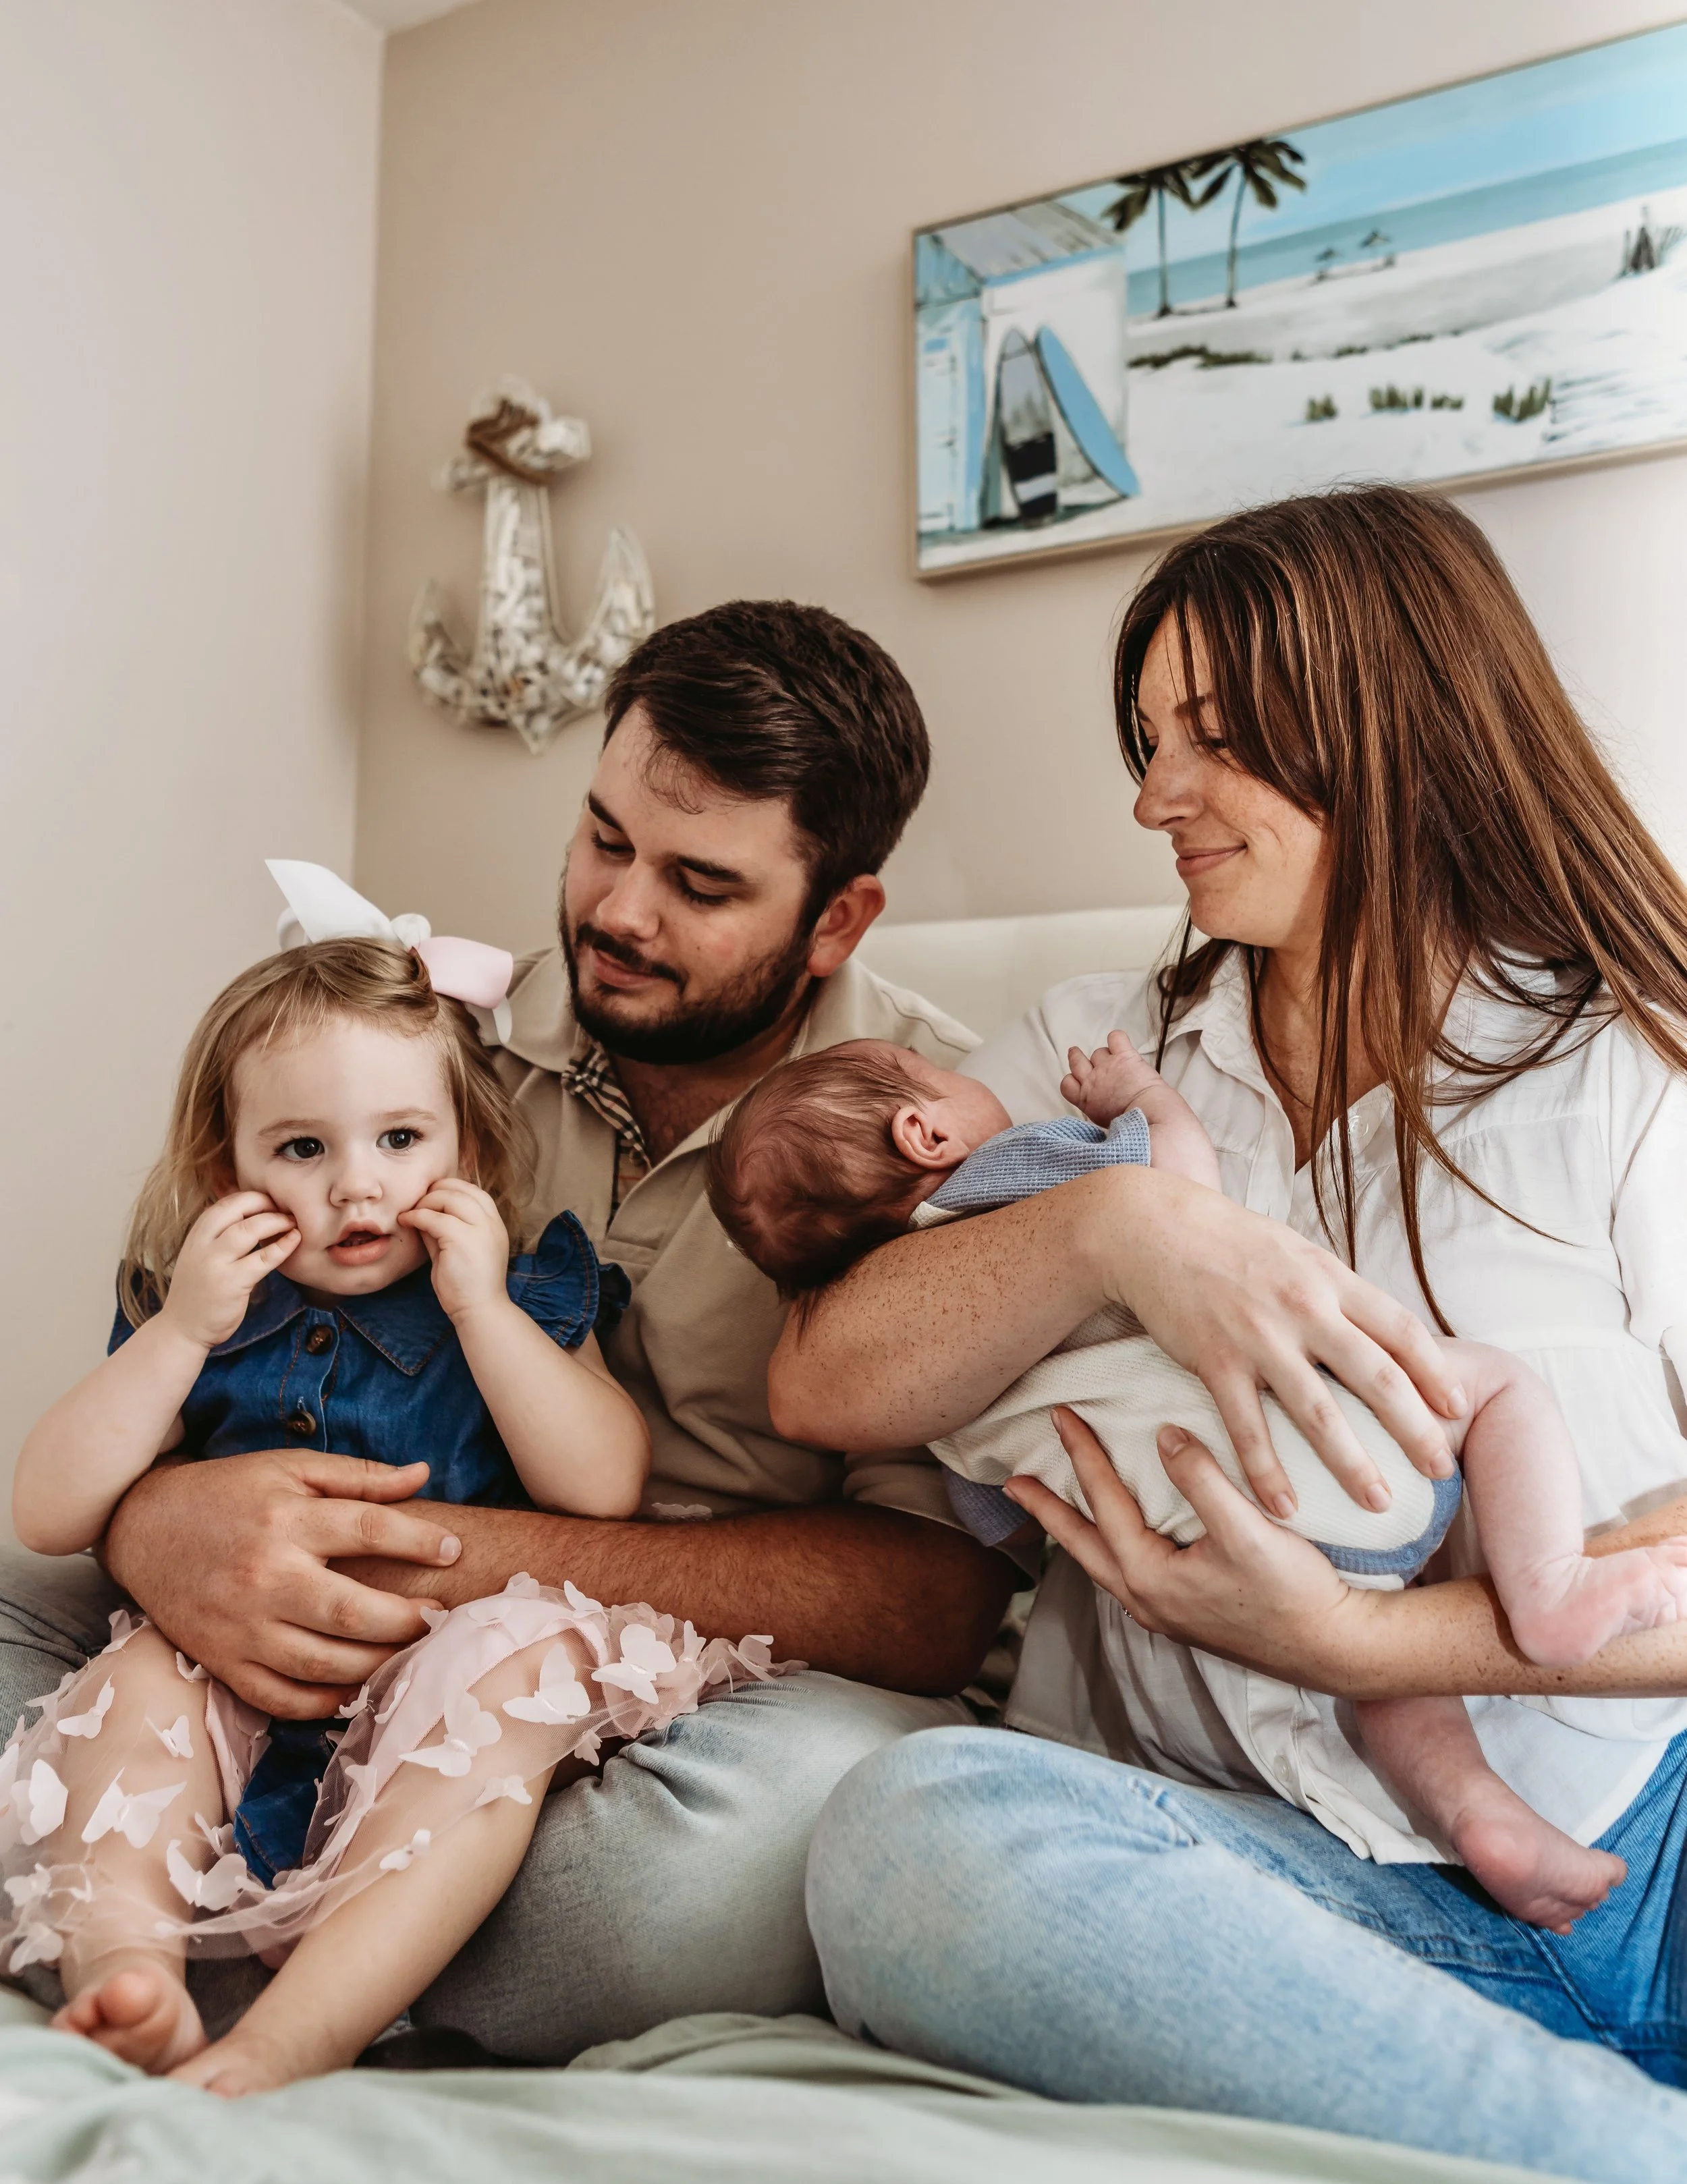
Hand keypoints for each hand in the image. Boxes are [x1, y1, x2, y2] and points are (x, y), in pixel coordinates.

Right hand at [102, 1451, 464, 1716]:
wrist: (144, 1528)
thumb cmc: (228, 1494)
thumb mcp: (289, 1469)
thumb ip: (358, 1476)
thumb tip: (422, 1476)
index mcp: (285, 1520)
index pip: (368, 1531)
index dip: (419, 1543)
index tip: (454, 1550)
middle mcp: (264, 1576)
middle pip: (350, 1610)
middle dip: (406, 1619)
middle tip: (441, 1617)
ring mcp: (241, 1626)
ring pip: (322, 1663)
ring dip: (376, 1665)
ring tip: (411, 1653)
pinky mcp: (222, 1661)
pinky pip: (280, 1698)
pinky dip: (324, 1703)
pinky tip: (357, 1689)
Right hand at [158, 1192, 299, 1349]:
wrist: (181, 1328)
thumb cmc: (198, 1291)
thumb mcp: (200, 1255)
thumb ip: (219, 1236)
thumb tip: (252, 1215)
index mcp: (196, 1235)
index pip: (225, 1203)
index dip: (252, 1197)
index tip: (271, 1201)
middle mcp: (203, 1245)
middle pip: (237, 1209)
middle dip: (265, 1203)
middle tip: (286, 1209)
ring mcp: (216, 1264)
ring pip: (249, 1229)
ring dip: (276, 1221)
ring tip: (293, 1222)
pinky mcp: (232, 1283)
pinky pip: (263, 1258)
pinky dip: (283, 1246)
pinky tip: (294, 1240)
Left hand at [401, 1179, 510, 1323]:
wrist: (479, 1311)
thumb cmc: (467, 1286)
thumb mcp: (458, 1250)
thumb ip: (445, 1230)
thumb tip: (423, 1212)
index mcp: (494, 1224)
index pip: (474, 1191)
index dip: (449, 1189)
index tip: (430, 1199)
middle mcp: (491, 1222)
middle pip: (461, 1188)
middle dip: (435, 1191)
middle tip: (417, 1204)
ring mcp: (480, 1229)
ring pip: (448, 1197)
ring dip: (425, 1202)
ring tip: (411, 1212)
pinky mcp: (462, 1239)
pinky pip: (433, 1217)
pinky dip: (416, 1216)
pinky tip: (406, 1221)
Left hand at [1005, 1407, 1378, 1684]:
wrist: (1336, 1649)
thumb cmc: (1294, 1593)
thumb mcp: (1248, 1529)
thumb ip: (1202, 1479)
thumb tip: (1164, 1436)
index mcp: (1149, 1576)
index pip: (1103, 1503)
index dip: (1082, 1454)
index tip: (1060, 1415)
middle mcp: (1146, 1600)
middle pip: (1082, 1544)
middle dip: (1047, 1510)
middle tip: (1012, 1483)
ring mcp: (1165, 1612)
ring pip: (1103, 1560)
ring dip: (1076, 1529)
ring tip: (1054, 1505)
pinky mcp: (1187, 1615)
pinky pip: (1129, 1570)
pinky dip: (1111, 1544)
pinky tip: (1121, 1534)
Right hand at [1062, 1030, 1157, 1126]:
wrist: (1150, 1117)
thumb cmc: (1132, 1127)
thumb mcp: (1104, 1124)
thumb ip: (1098, 1111)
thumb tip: (1104, 1111)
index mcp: (1085, 1100)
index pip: (1066, 1084)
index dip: (1072, 1080)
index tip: (1079, 1080)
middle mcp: (1092, 1080)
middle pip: (1076, 1061)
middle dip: (1078, 1058)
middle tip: (1085, 1059)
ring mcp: (1107, 1066)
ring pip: (1097, 1052)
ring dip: (1105, 1056)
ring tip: (1116, 1061)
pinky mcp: (1124, 1056)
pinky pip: (1115, 1037)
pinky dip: (1117, 1039)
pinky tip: (1122, 1046)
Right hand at [1084, 1166, 1460, 1514]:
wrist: (1150, 1227)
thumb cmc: (1226, 1240)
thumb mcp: (1295, 1253)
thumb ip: (1335, 1292)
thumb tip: (1377, 1331)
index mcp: (1329, 1279)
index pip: (1400, 1330)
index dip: (1436, 1372)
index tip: (1459, 1409)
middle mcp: (1304, 1308)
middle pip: (1375, 1376)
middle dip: (1414, 1428)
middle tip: (1440, 1471)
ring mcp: (1260, 1336)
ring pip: (1318, 1411)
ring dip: (1351, 1463)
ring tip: (1378, 1502)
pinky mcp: (1215, 1359)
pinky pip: (1248, 1426)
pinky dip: (1267, 1471)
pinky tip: (1286, 1507)